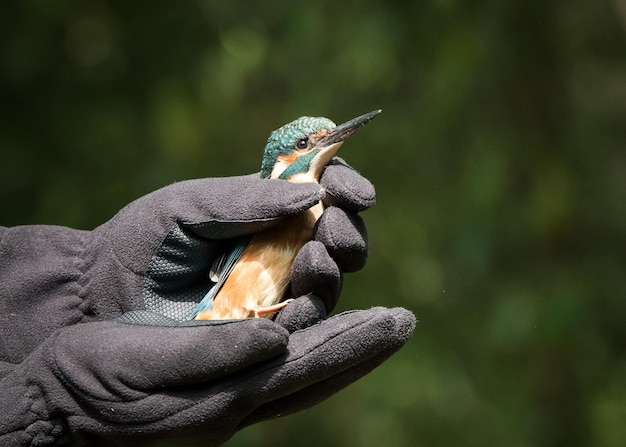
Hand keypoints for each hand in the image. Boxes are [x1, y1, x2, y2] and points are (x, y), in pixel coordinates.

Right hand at [9, 307, 413, 445]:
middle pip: (318, 374)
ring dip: (343, 348)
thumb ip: (210, 351)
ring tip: (375, 326)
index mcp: (226, 396)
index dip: (355, 340)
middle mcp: (237, 402)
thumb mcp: (140, 361)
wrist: (54, 408)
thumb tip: (276, 335)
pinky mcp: (214, 390)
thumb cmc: (89, 380)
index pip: (308, 365)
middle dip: (363, 346)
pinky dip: (309, 351)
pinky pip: (279, 373)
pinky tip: (316, 338)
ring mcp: (229, 400)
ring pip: (304, 374)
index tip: (398, 320)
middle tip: (402, 323)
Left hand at [82, 159, 374, 325]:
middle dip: (347, 233)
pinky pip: (302, 323)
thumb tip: (313, 194)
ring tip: (314, 262)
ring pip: (328, 282)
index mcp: (265, 207)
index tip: (356, 194)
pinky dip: (308, 312)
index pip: (320, 190)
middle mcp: (278, 246)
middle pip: (337, 237)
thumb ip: (247, 199)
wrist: (103, 294)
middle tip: (333, 233)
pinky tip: (298, 304)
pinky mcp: (264, 328)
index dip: (345, 187)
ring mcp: (274, 288)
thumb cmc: (143, 240)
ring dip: (332, 271)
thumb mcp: (190, 205)